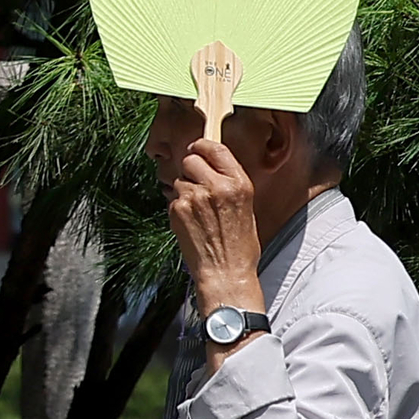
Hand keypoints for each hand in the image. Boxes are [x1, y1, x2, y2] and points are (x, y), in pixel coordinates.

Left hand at [165, 138, 267, 324]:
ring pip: (179, 180)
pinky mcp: (177, 209)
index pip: (216, 149)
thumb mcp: (245, 208)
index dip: (202, 146)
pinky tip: (190, 223)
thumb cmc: (239, 246)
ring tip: (197, 212)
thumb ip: (229, 185)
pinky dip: (178, 207)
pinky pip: (173, 198)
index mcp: (239, 184)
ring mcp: (194, 197)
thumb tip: (211, 169)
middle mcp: (216, 186)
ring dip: (183, 191)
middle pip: (190, 159)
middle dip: (189, 169)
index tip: (197, 148)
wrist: (226, 271)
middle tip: (194, 183)